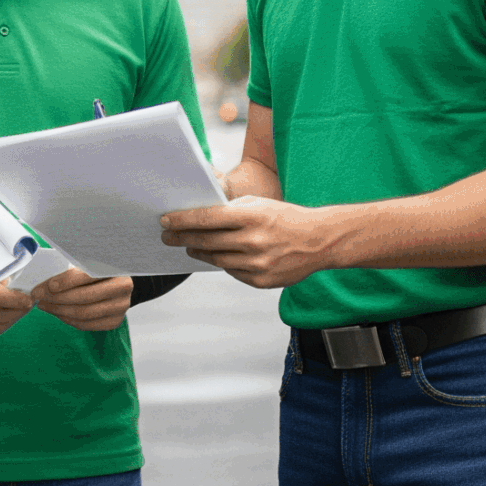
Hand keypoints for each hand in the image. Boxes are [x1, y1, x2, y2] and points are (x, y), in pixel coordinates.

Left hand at [29, 267, 133, 332]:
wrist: (123, 282)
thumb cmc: (101, 267)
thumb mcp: (91, 259)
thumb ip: (74, 266)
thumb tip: (46, 279)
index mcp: (115, 267)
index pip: (87, 276)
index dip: (66, 281)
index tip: (48, 285)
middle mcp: (122, 288)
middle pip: (84, 298)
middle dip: (57, 298)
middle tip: (39, 296)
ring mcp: (120, 307)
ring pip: (84, 313)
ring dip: (59, 311)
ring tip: (44, 305)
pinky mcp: (115, 321)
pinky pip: (87, 324)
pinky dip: (68, 320)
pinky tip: (57, 312)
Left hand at [160, 196, 341, 288]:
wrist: (319, 241)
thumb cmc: (286, 217)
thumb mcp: (260, 204)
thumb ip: (231, 210)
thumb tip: (199, 216)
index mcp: (253, 216)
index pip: (207, 218)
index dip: (183, 220)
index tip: (165, 220)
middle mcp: (254, 241)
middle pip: (207, 241)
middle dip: (183, 237)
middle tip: (168, 236)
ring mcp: (257, 264)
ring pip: (216, 259)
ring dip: (198, 251)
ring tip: (189, 246)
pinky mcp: (260, 281)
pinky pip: (231, 272)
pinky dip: (222, 263)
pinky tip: (216, 255)